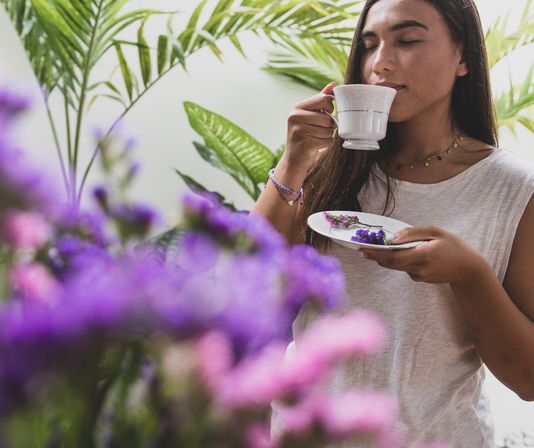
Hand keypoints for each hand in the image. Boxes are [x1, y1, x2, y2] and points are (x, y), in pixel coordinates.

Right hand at [282, 82, 337, 172]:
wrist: (294, 160)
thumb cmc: (305, 136)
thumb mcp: (310, 115)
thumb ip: (320, 100)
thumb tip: (333, 85)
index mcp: (297, 107)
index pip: (324, 99)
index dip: (330, 108)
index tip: (324, 114)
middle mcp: (295, 117)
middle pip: (328, 117)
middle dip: (329, 125)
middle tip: (319, 130)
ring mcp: (299, 130)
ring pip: (329, 130)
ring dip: (327, 136)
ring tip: (316, 138)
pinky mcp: (305, 142)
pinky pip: (327, 140)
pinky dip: (326, 144)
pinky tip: (316, 145)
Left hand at [359, 225, 490, 285]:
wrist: (469, 269)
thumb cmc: (453, 245)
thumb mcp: (436, 232)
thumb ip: (413, 233)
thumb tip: (392, 237)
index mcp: (424, 253)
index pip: (395, 256)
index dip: (377, 253)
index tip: (363, 249)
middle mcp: (420, 267)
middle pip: (391, 263)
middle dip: (375, 256)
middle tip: (362, 250)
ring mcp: (420, 276)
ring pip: (396, 267)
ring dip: (384, 259)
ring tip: (372, 250)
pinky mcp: (420, 279)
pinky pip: (405, 269)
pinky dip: (400, 261)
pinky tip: (405, 254)